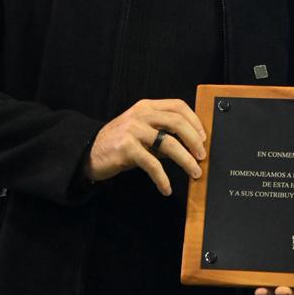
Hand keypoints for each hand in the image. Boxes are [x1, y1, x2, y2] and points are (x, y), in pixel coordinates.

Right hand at [86, 98, 206, 193]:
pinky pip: (152, 164)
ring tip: (194, 173)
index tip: (203, 137)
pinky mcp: (126, 149)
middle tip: (202, 156)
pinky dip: (162, 178)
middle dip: (194, 140)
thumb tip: (191, 144)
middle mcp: (141, 115)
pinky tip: (167, 188)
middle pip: (177, 122)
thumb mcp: (142, 131)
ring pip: (169, 143)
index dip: (194, 121)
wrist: (89, 152)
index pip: (178, 106)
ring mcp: (133, 130)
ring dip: (185, 160)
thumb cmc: (120, 143)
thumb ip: (162, 133)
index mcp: (147, 107)